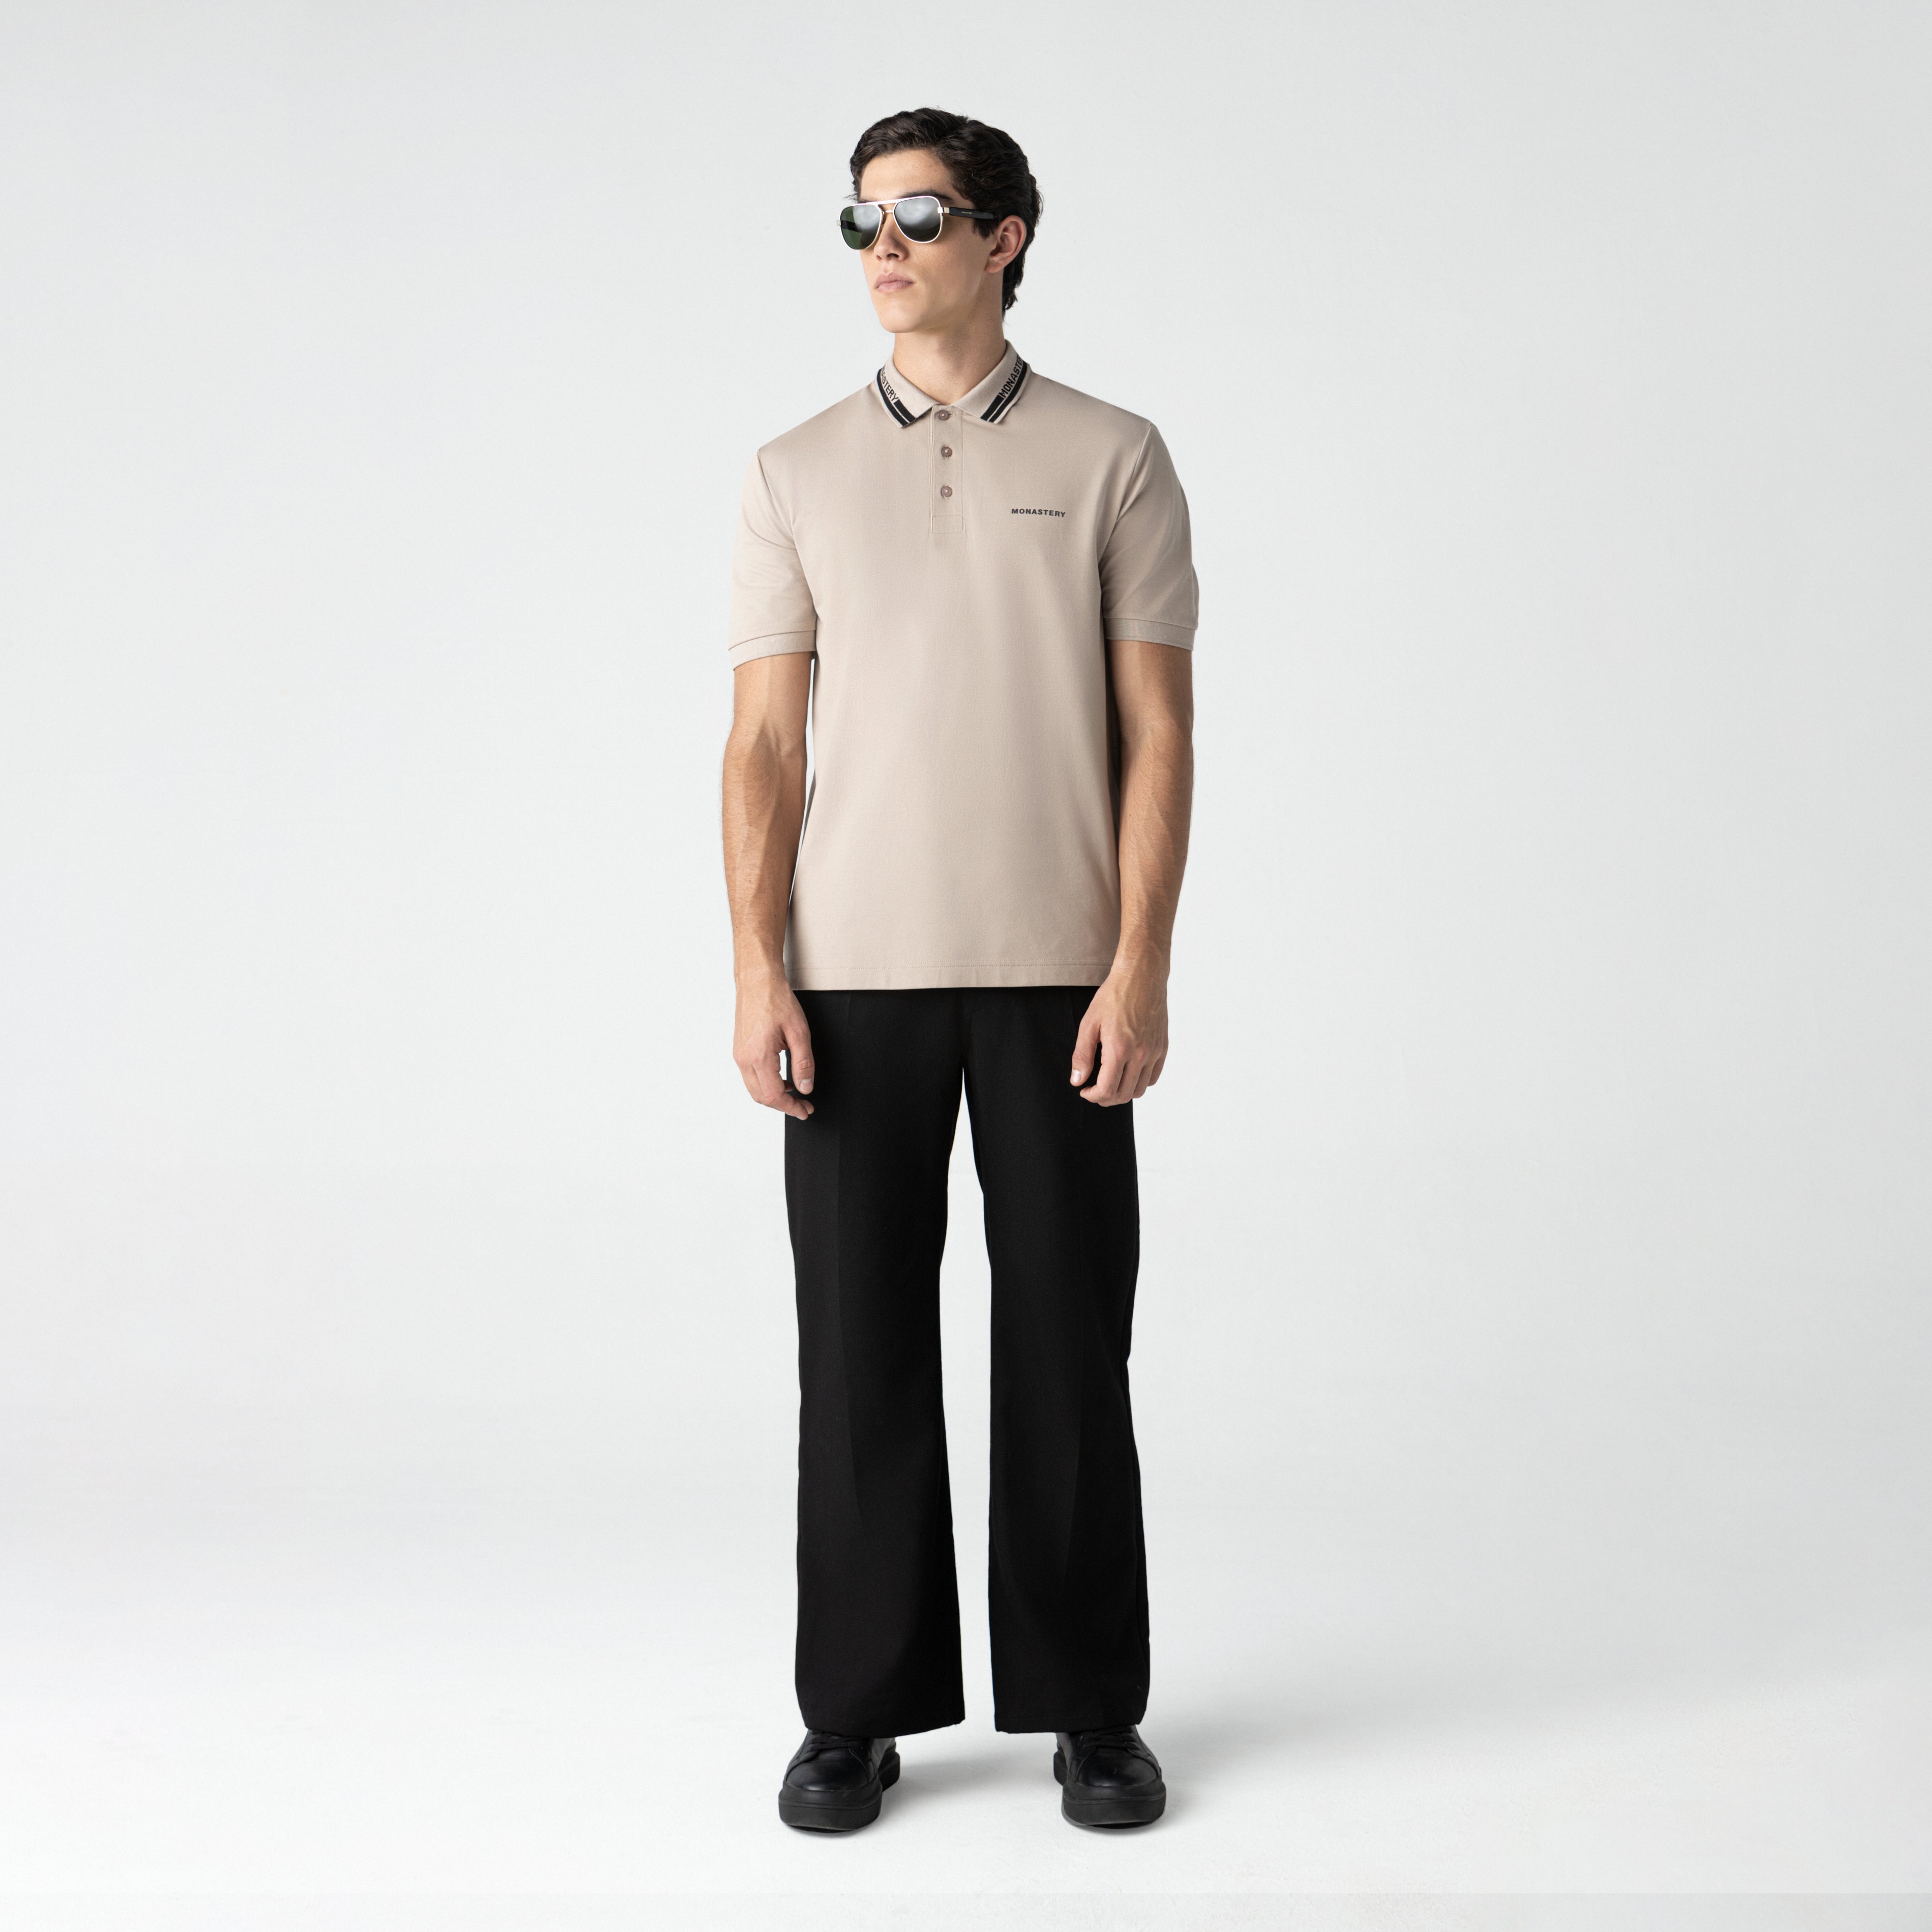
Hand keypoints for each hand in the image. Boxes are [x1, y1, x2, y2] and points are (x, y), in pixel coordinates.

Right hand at [734, 965, 814, 1119]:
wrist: (757, 981)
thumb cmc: (776, 1000)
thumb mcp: (799, 1032)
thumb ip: (803, 1063)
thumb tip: (805, 1088)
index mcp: (759, 1056)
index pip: (774, 1095)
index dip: (791, 1108)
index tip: (805, 1111)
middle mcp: (744, 1058)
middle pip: (761, 1097)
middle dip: (783, 1105)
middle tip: (803, 1106)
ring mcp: (739, 1055)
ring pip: (755, 1089)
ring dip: (774, 1096)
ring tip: (795, 1092)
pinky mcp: (739, 1050)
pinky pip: (751, 1077)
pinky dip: (766, 1084)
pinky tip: (782, 1078)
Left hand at [1070, 964, 1168, 1105]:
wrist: (1141, 976)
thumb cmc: (1113, 996)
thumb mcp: (1089, 1023)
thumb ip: (1082, 1055)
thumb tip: (1077, 1080)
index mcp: (1119, 1049)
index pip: (1107, 1090)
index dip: (1093, 1096)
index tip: (1085, 1091)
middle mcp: (1140, 1054)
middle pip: (1124, 1095)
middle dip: (1106, 1098)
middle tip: (1094, 1090)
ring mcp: (1154, 1052)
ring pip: (1139, 1090)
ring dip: (1123, 1092)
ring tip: (1111, 1082)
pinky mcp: (1163, 1047)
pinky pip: (1153, 1077)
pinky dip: (1139, 1082)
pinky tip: (1127, 1072)